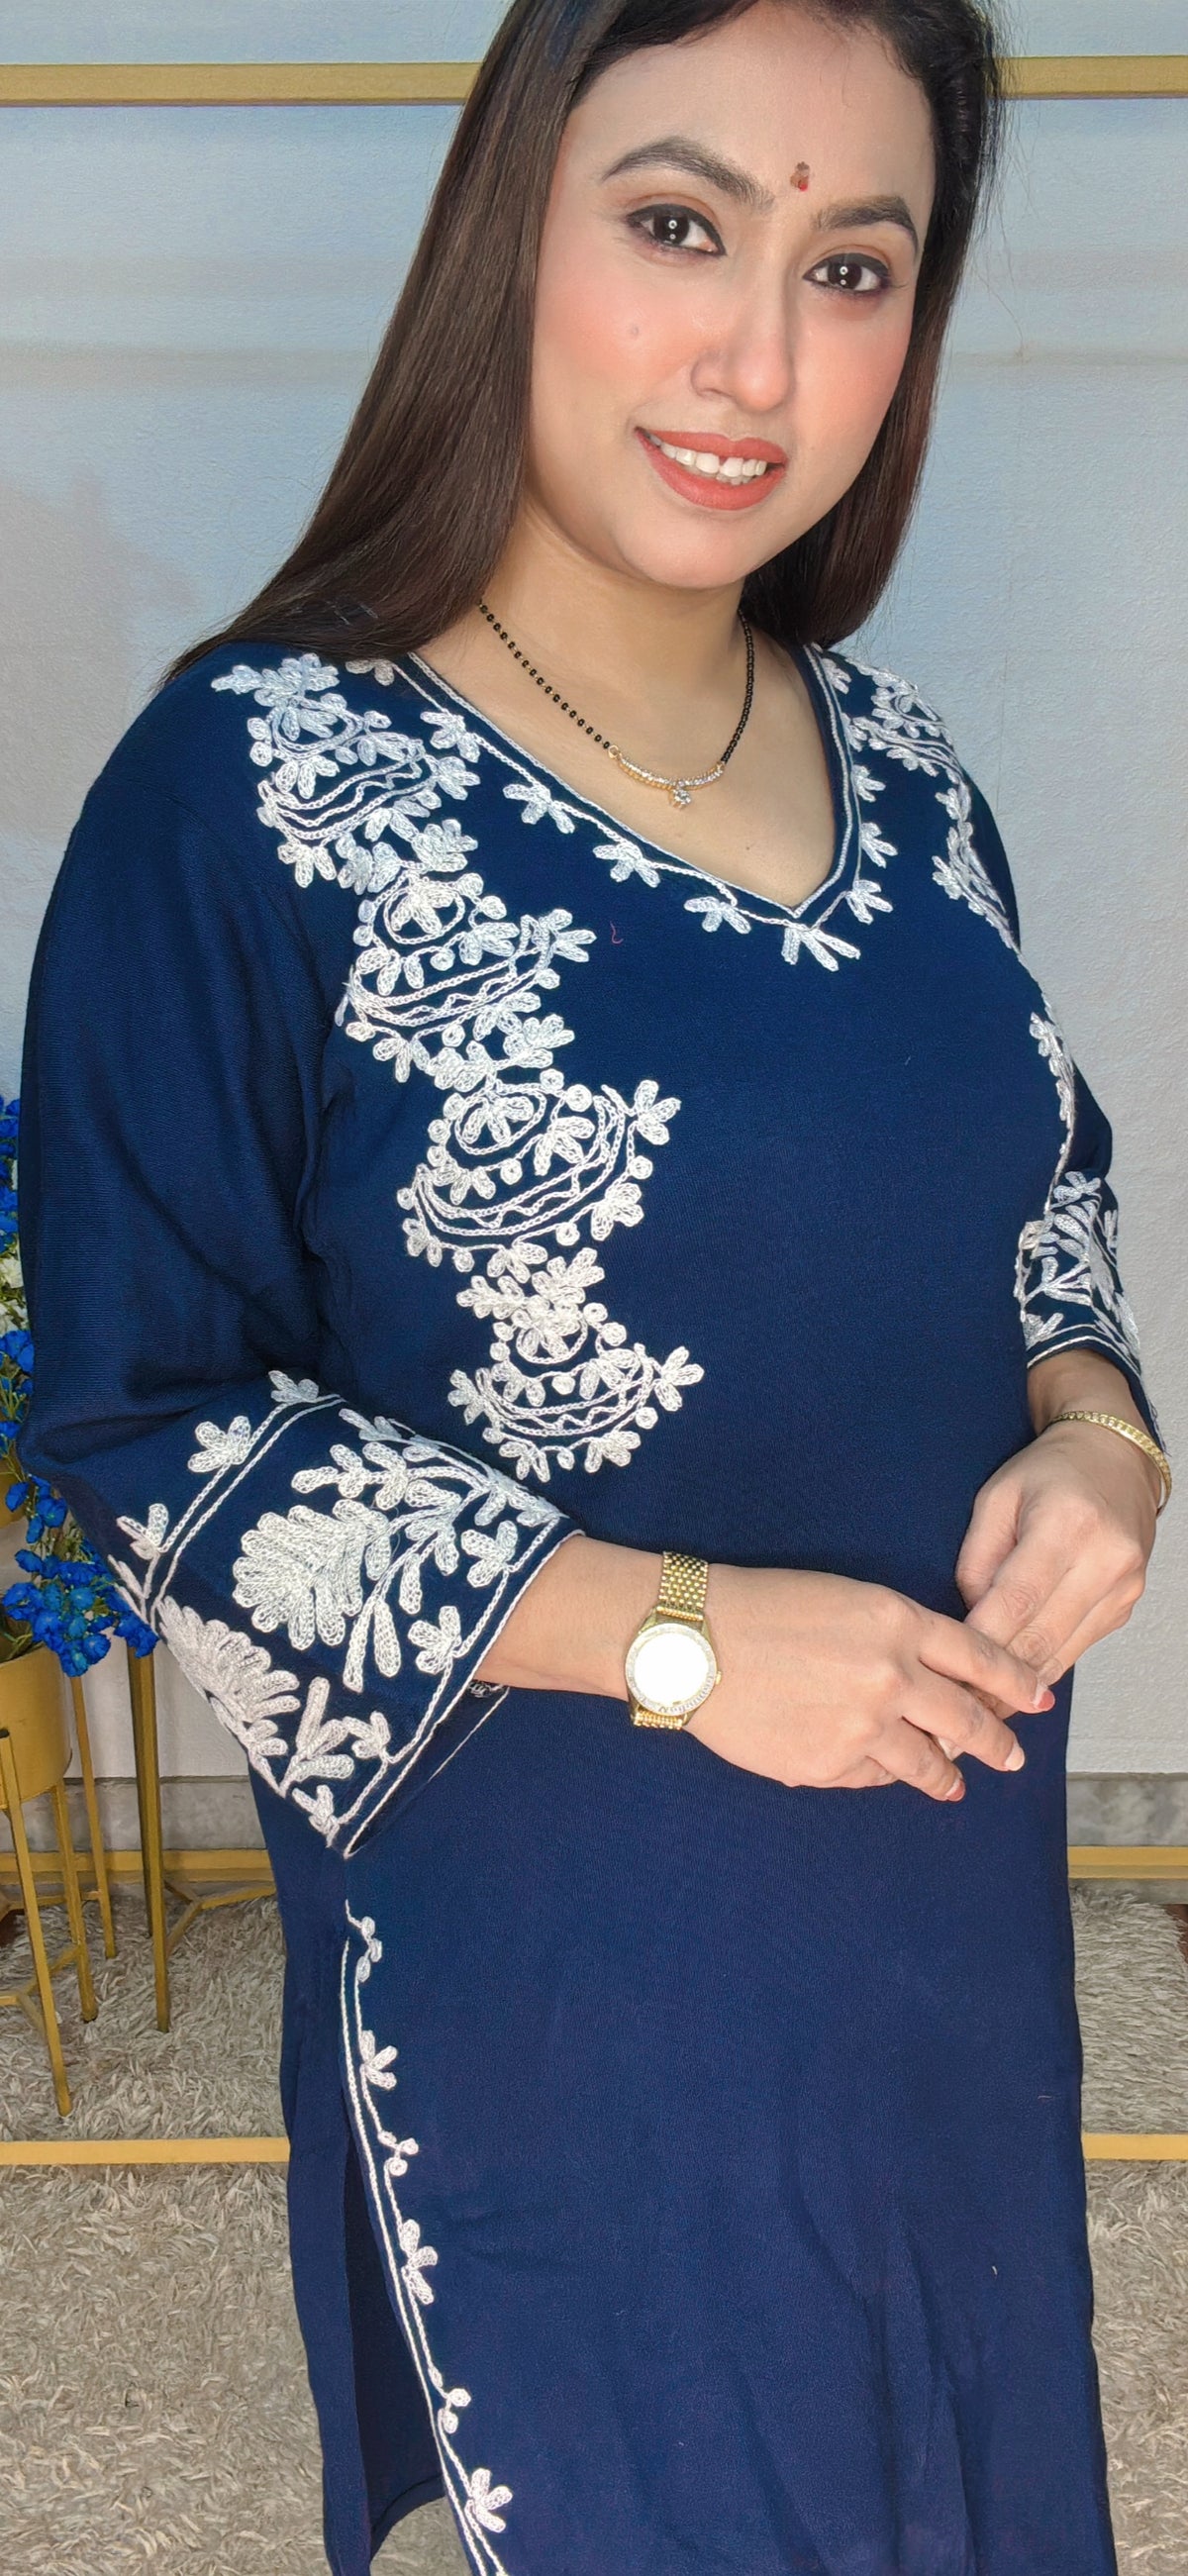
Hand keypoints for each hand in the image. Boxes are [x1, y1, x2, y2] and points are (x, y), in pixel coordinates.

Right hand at [686, 1565, 1053, 1802]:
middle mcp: (890, 1677)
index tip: (1040, 1698)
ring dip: (947, 1775)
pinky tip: (885, 1775)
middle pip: (966, 1719)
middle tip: (1012, 1755)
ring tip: (956, 1784)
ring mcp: (860, 1727)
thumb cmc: (761, 1605)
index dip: (1016, 1680)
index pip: (980, 1656)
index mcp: (897, 1622)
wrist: (692, 1640)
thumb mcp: (845, 1597)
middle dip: (997, 1741)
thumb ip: (898, 1636)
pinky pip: (872, 1779)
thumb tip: (934, 1682)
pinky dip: (883, 1776)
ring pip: (927, 1763)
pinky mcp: (825, 1766)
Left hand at [955, 1418, 1158, 1687]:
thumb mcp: (996, 1498)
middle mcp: (1105, 1559)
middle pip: (1041, 1638)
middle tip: (952, 1709)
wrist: (1114, 1460)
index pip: (1017, 1601)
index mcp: (1069, 1523)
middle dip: (994, 1679)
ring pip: (1060, 1655)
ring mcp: (1122, 1588)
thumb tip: (972, 1621)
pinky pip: (1075, 1650)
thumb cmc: (1050, 1473)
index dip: (981, 1643)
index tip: (945, 1672)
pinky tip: (1010, 1688)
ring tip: (974, 1711)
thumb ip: (977, 1560)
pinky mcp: (1124, 1607)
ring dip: (1016, 1688)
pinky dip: (1041, 1671)